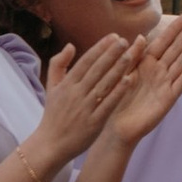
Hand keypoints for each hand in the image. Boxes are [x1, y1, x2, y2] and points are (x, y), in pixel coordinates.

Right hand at [30, 33, 134, 175]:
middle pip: (96, 70)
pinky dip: (118, 92)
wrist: (51, 144)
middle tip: (125, 41)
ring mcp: (85, 108)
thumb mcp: (51, 87)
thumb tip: (70, 45)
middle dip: (111, 54)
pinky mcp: (94, 122)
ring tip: (130, 55)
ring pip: (104, 84)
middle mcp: (76, 94)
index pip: (86, 61)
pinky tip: (129, 80)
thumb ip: (58, 64)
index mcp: (66, 84)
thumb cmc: (54, 114)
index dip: (100, 48)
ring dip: (118, 69)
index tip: (114, 36)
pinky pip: (108, 104)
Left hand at [110, 11, 181, 144]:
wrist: (116, 126)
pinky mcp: (167, 99)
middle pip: (176, 49)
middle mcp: (158, 71)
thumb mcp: (122, 72)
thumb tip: (142, 36)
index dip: (175, 29)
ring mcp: (164, 84)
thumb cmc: (115, 99)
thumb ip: (133, 55)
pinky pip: (179, 83)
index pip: (163, 41)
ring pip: (181, 63)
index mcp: (146, 63)